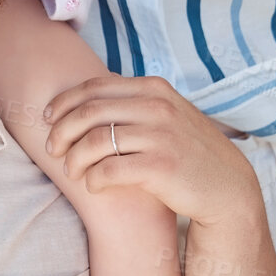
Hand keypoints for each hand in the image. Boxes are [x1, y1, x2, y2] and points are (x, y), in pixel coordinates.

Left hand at [45, 73, 263, 231]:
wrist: (226, 188)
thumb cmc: (187, 151)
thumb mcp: (166, 114)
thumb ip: (134, 101)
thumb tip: (90, 92)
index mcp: (153, 89)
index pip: (95, 87)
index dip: (64, 102)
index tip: (48, 118)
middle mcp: (157, 107)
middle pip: (89, 112)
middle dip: (62, 130)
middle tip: (51, 148)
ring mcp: (160, 136)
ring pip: (95, 141)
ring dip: (74, 158)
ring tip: (70, 171)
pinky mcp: (161, 167)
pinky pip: (110, 170)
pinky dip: (93, 179)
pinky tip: (92, 186)